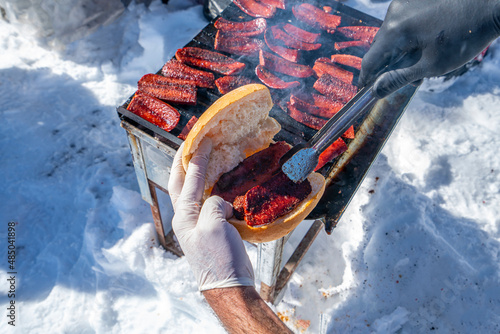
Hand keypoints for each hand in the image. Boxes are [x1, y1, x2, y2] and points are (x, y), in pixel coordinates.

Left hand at [168, 138, 253, 290]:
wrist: (229, 285)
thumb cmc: (219, 258)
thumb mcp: (214, 227)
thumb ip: (212, 205)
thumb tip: (220, 201)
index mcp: (184, 216)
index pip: (189, 180)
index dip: (196, 159)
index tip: (204, 141)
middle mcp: (187, 218)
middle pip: (181, 183)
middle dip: (184, 163)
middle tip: (190, 145)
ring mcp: (198, 224)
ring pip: (195, 192)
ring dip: (198, 174)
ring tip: (204, 159)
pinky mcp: (211, 229)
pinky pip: (209, 203)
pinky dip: (213, 189)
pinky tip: (221, 184)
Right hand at [359, 0, 499, 97]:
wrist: (489, 6)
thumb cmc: (464, 38)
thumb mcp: (431, 66)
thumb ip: (399, 78)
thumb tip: (376, 90)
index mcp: (395, 31)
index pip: (370, 59)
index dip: (367, 77)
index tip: (366, 89)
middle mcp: (394, 13)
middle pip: (379, 45)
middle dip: (387, 64)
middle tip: (404, 77)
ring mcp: (403, 2)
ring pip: (390, 33)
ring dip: (398, 48)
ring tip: (421, 57)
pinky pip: (401, 21)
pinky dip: (407, 34)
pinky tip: (425, 40)